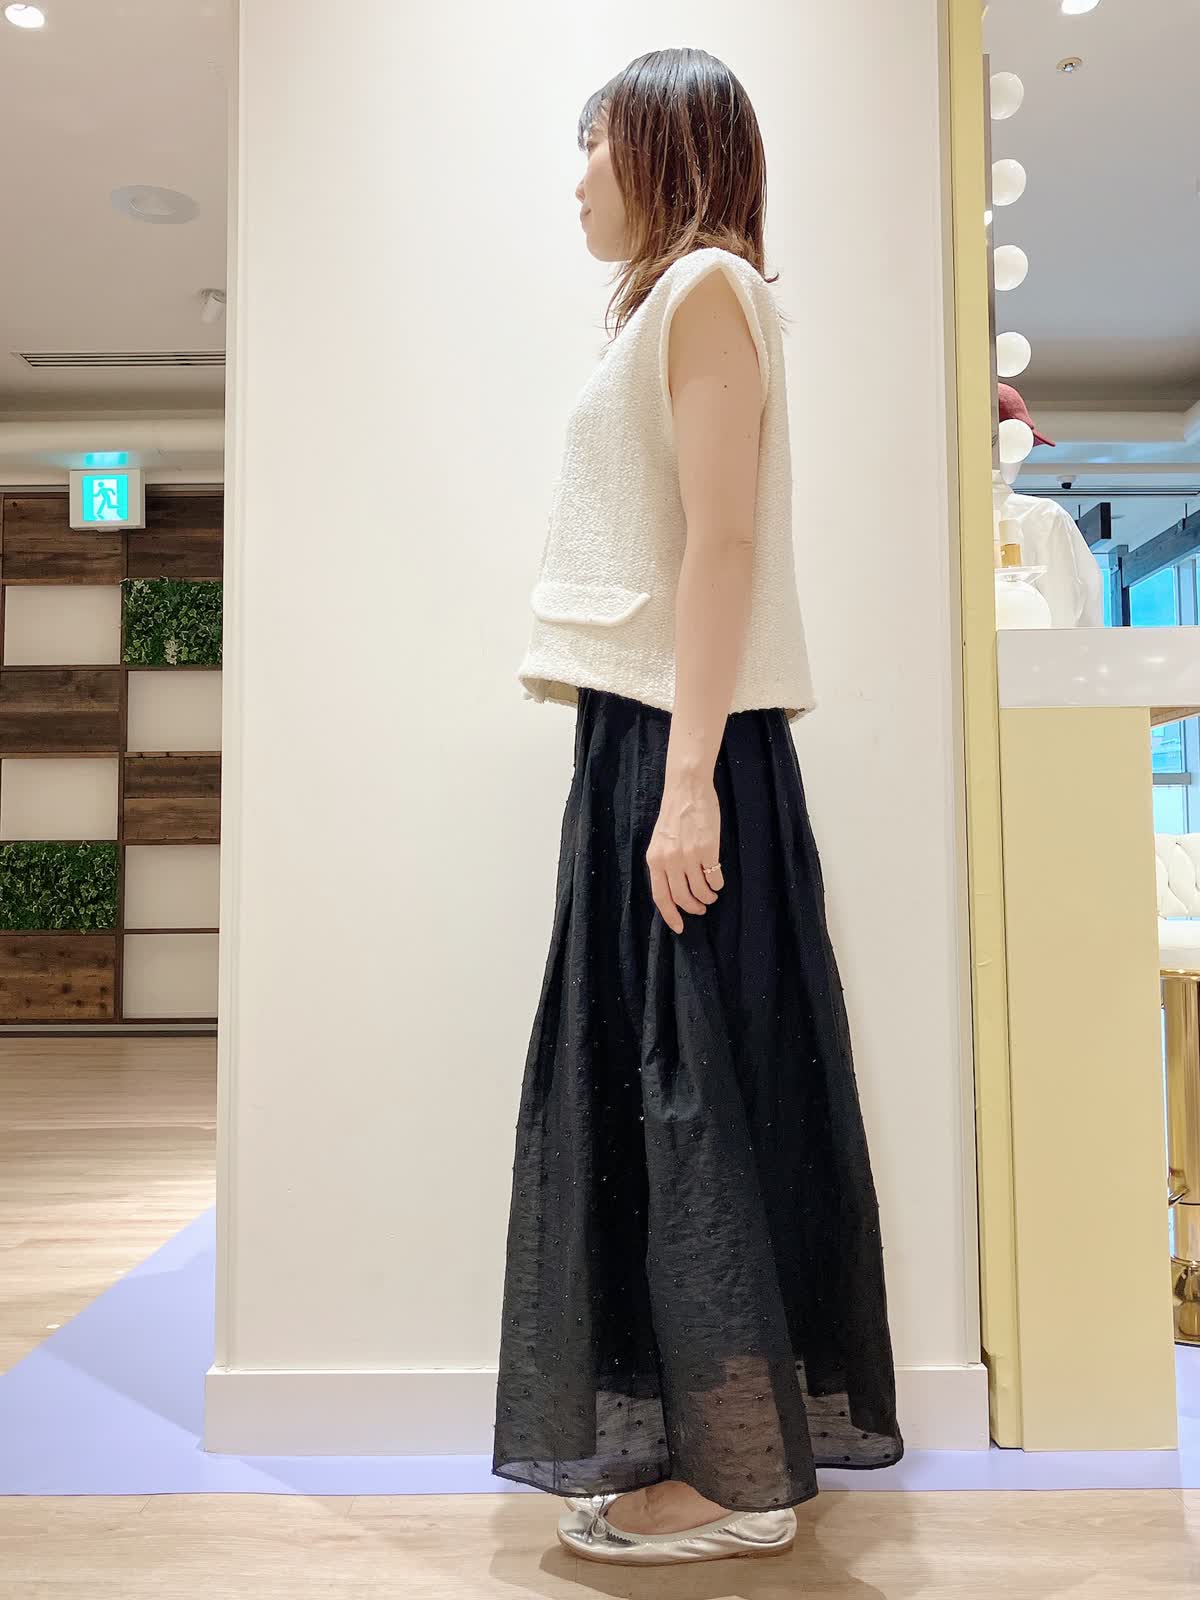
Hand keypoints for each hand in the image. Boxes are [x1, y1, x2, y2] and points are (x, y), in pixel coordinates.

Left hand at [646, 774, 724, 933]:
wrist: (687, 789)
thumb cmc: (675, 815)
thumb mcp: (661, 842)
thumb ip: (664, 864)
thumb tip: (674, 891)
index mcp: (655, 860)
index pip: (661, 897)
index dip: (670, 916)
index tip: (679, 928)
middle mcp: (670, 861)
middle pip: (682, 898)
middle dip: (694, 908)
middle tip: (701, 908)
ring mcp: (689, 856)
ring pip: (700, 891)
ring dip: (708, 897)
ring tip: (711, 894)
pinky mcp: (708, 850)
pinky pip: (715, 878)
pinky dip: (717, 884)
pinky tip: (717, 880)